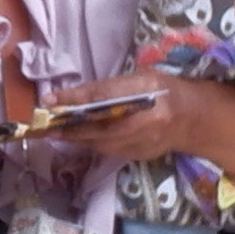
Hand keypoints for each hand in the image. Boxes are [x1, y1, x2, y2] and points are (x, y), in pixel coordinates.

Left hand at [25, 69, 234, 190]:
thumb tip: (74, 95)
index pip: (101, 97)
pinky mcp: (136, 155)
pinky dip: (89, 144)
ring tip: (52, 132)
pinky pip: (105, 151)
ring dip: (73, 138)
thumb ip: (109, 87)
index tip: (49, 101)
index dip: (73, 99)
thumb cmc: (164, 91)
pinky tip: (76, 139)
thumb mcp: (140, 78)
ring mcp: (139, 142)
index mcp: (145, 92)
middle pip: (94, 127)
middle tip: (42, 124)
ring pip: (97, 143)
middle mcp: (141, 121)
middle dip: (65, 126)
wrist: (193, 120)